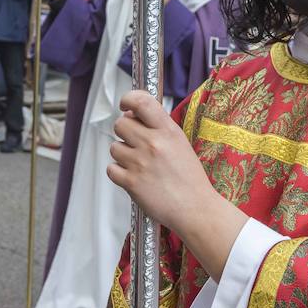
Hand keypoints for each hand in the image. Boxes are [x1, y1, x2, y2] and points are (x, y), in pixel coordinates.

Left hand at [108, 91, 245, 278]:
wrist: (195, 209)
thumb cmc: (189, 178)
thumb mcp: (180, 143)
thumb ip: (158, 127)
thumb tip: (131, 114)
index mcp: (168, 131)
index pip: (142, 102)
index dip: (128, 99)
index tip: (125, 105)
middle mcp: (153, 143)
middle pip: (120, 124)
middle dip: (124, 132)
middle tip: (135, 143)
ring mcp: (140, 163)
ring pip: (114, 147)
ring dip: (122, 155)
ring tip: (139, 165)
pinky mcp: (130, 182)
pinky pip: (111, 168)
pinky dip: (119, 173)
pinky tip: (134, 177)